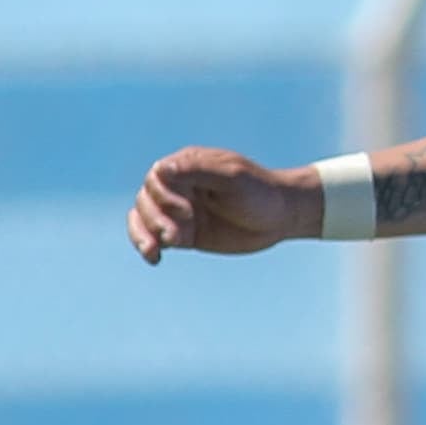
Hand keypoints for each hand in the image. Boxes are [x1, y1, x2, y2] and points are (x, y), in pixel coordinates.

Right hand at [129, 147, 312, 260]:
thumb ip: (197, 171)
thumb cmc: (261, 191)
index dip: (163, 197)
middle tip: (176, 236)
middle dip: (155, 219)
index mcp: (189, 165)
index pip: (156, 178)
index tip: (187, 213)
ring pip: (143, 219)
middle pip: (146, 201)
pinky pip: (155, 238)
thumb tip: (159, 169)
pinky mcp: (185, 233)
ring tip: (153, 251)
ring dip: (143, 235)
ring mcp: (180, 211)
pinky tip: (154, 258)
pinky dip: (148, 246)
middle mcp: (180, 186)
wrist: (283, 216)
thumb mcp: (233, 178)